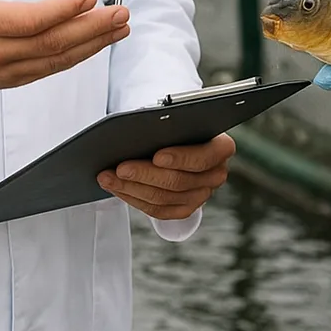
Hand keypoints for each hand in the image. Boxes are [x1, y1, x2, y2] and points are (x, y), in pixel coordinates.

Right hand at [0, 0, 129, 89]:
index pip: (29, 21)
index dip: (63, 10)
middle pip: (50, 44)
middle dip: (91, 29)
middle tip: (120, 13)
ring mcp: (1, 71)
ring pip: (55, 60)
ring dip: (92, 44)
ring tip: (119, 28)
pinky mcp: (9, 79)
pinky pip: (49, 69)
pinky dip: (77, 57)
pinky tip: (97, 43)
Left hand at [97, 133, 234, 220]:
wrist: (183, 142)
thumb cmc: (180, 125)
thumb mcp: (180, 119)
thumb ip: (170, 123)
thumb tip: (142, 125)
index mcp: (222, 148)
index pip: (203, 157)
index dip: (180, 158)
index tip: (156, 155)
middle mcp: (216, 175)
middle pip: (178, 181)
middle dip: (145, 174)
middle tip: (120, 167)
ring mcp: (201, 195)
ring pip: (163, 198)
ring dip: (131, 187)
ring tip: (108, 176)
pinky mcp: (184, 209)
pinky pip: (157, 211)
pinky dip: (134, 199)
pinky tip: (117, 188)